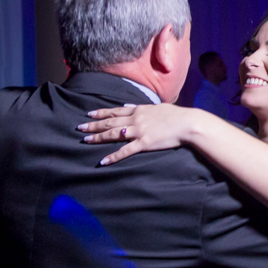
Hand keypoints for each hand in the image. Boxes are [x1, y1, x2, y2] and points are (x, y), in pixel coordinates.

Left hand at [77, 104, 199, 164]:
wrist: (187, 123)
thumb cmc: (176, 115)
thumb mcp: (158, 107)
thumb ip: (142, 108)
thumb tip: (130, 106)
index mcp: (139, 110)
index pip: (115, 111)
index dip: (101, 113)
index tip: (89, 114)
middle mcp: (135, 119)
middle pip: (110, 122)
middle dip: (94, 125)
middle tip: (80, 127)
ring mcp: (139, 131)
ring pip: (113, 134)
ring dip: (98, 137)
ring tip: (86, 140)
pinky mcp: (144, 143)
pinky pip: (125, 151)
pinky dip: (113, 156)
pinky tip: (103, 160)